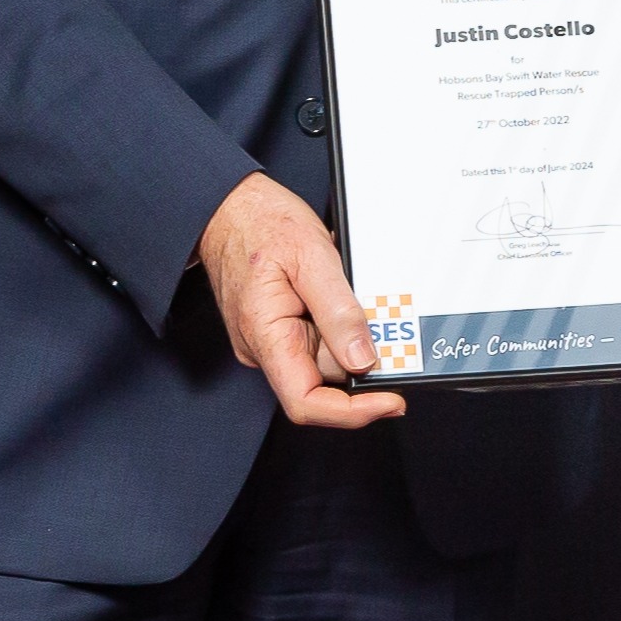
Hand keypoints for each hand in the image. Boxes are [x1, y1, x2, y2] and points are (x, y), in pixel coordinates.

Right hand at [198, 172, 404, 428]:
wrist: (229, 207)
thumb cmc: (262, 224)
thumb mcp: (311, 257)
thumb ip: (338, 311)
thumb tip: (363, 360)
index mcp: (265, 337)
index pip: (306, 403)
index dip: (352, 413)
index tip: (392, 401)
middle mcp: (265, 349)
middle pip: (326, 379)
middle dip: (361, 353)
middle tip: (386, 315)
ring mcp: (273, 340)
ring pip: (328, 357)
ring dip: (351, 330)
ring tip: (349, 283)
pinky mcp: (282, 328)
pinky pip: (320, 338)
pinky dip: (340, 320)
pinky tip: (337, 287)